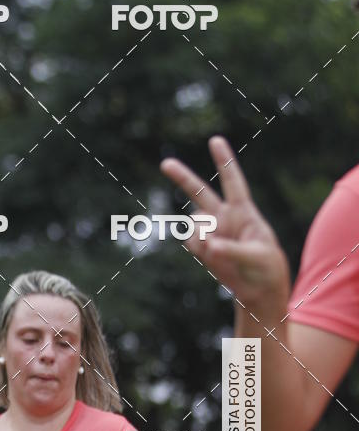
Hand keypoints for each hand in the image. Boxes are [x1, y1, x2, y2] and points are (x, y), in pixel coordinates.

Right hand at [160, 136, 289, 318]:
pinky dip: (198, 249)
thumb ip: (234, 249)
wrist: (258, 290)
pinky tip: (212, 257)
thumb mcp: (258, 256)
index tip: (214, 140)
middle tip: (164, 164)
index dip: (224, 161)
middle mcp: (224, 217)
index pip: (233, 181)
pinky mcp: (203, 248)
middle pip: (200, 193)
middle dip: (182, 177)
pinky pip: (191, 243)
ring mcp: (211, 232)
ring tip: (217, 250)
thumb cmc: (266, 267)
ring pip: (193, 225)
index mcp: (243, 212)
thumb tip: (209, 245)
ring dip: (200, 235)